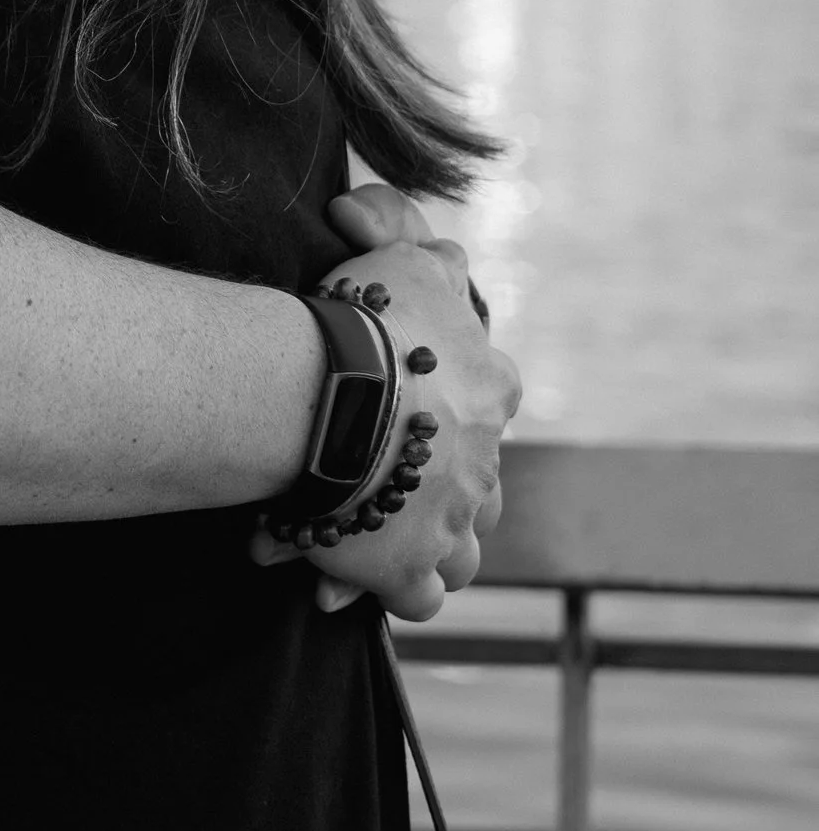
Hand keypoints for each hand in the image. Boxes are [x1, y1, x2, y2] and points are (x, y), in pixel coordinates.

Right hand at [251, 217, 520, 625]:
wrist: (335, 389)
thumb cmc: (367, 318)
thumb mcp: (404, 257)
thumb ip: (413, 238)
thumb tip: (413, 236)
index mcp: (494, 386)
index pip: (490, 398)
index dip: (450, 407)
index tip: (404, 408)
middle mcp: (488, 458)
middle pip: (478, 483)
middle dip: (436, 488)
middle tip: (380, 482)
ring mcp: (456, 519)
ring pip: (465, 549)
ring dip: (431, 544)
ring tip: (382, 534)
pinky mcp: (412, 568)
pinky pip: (424, 595)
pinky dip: (399, 588)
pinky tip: (358, 575)